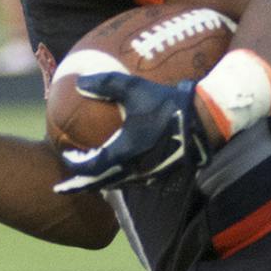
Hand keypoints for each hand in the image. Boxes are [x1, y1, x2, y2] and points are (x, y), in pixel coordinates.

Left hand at [53, 73, 213, 192]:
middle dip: (81, 186)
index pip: (91, 167)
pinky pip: (134, 181)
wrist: (205, 120)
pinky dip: (120, 178)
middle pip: (101, 184)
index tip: (66, 156)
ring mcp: (151, 174)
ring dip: (102, 182)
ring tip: (92, 178)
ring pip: (118, 184)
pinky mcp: (163, 173)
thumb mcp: (134, 89)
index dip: (75, 164)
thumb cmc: (168, 104)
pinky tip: (121, 169)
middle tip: (65, 188)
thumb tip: (79, 82)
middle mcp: (135, 170)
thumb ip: (104, 84)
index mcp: (125, 153)